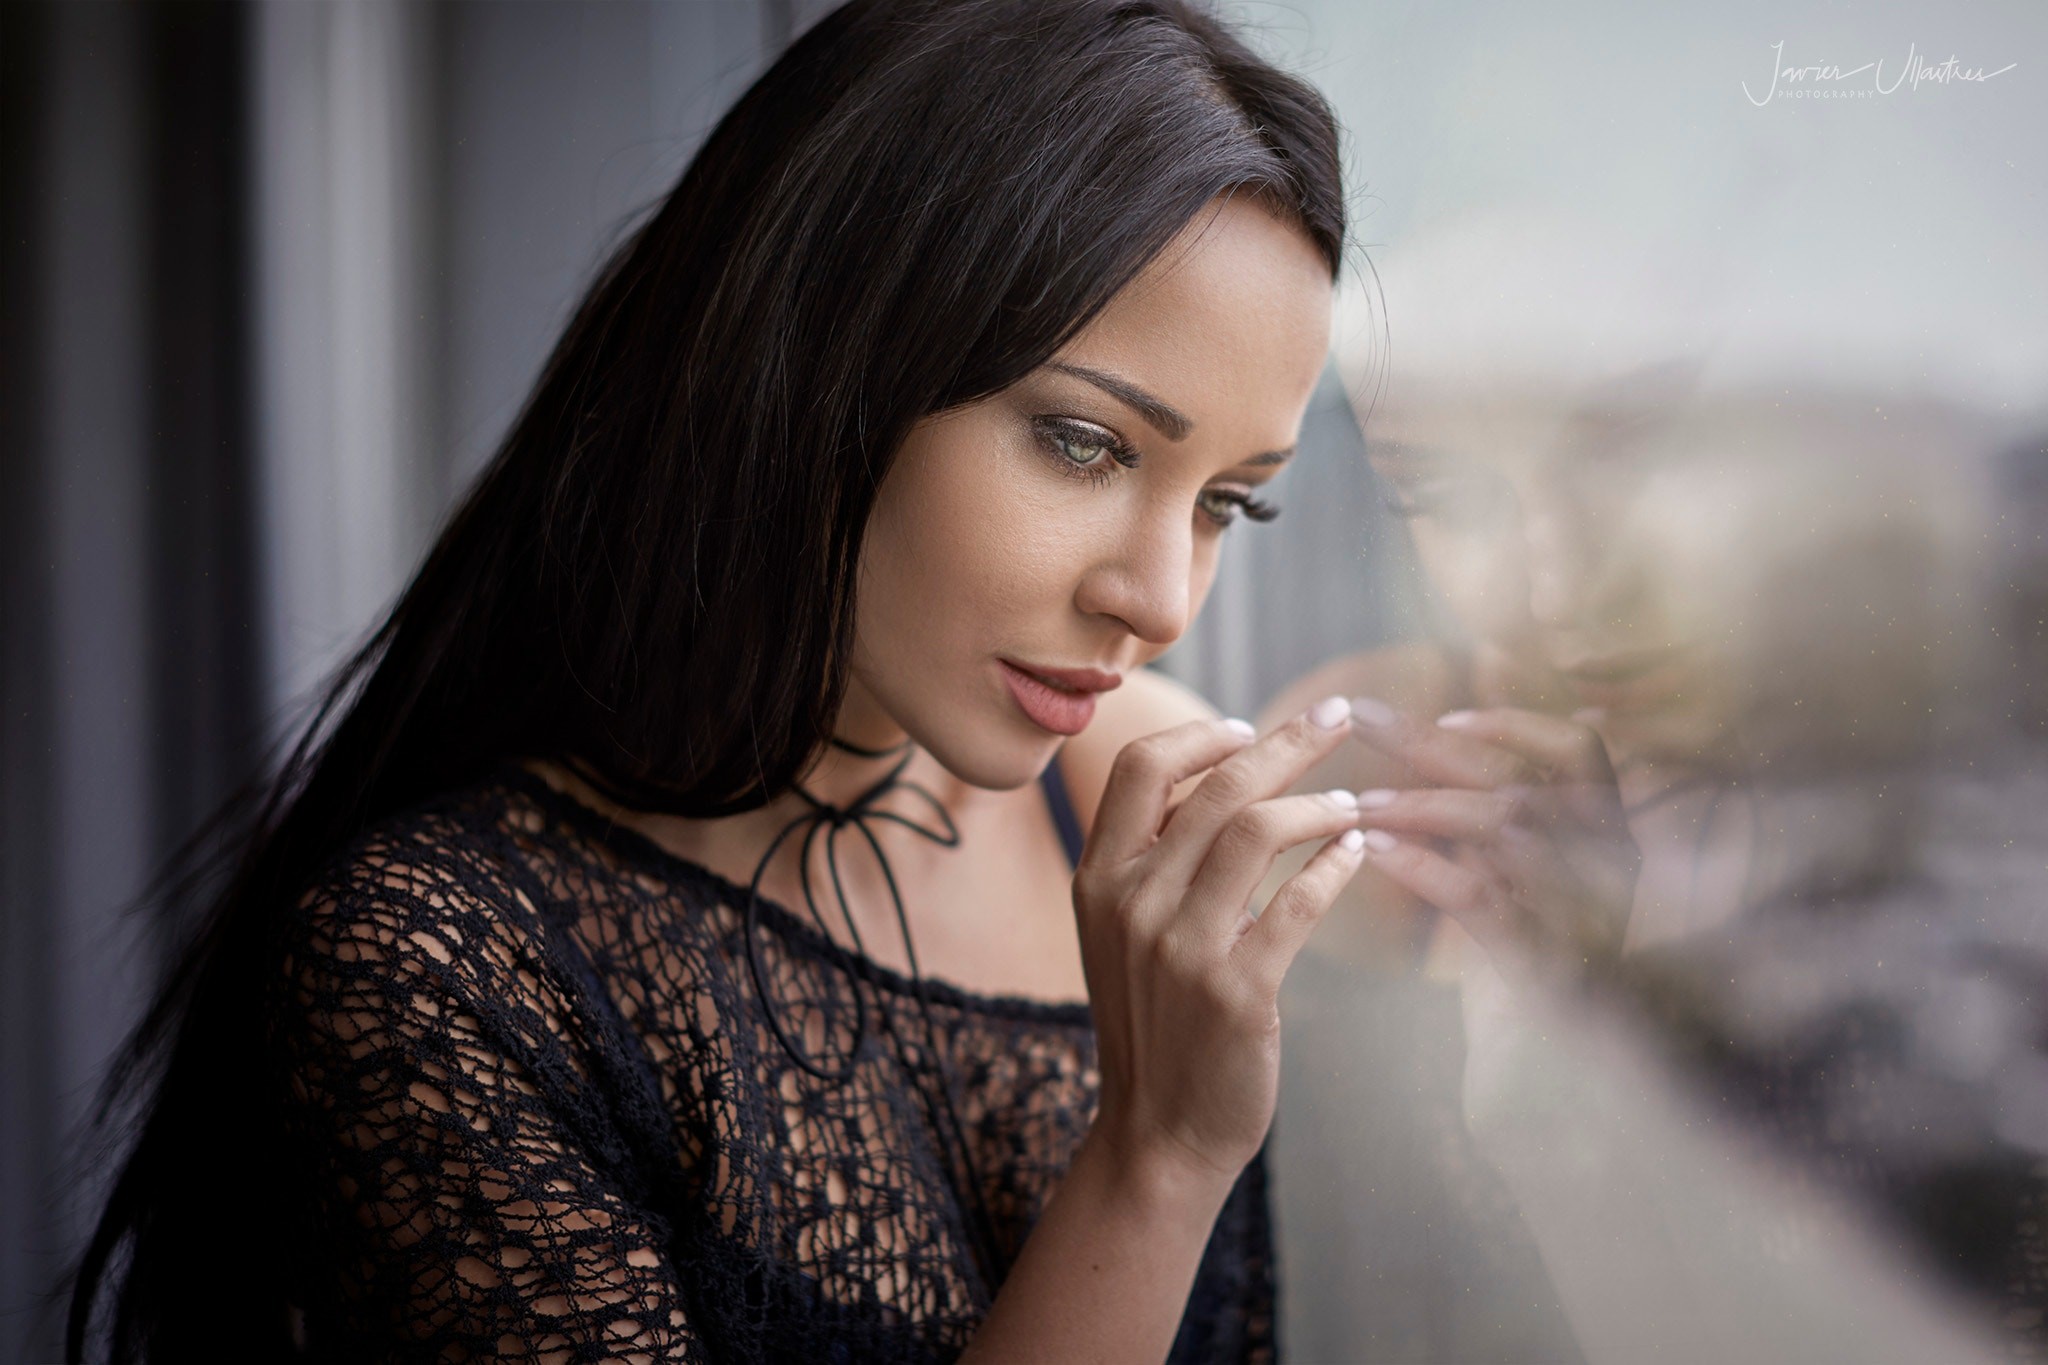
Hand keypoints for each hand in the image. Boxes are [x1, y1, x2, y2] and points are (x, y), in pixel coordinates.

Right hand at [1074, 697, 1368, 1187]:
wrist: (1157, 1133)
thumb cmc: (1154, 1023)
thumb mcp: (1123, 933)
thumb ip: (1153, 861)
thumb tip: (1217, 781)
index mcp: (1097, 878)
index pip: (1140, 765)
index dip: (1201, 734)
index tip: (1251, 728)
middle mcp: (1132, 902)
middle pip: (1217, 786)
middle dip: (1287, 743)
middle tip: (1335, 718)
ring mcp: (1181, 946)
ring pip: (1259, 830)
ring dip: (1318, 804)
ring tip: (1353, 804)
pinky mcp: (1235, 990)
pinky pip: (1298, 902)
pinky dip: (1336, 865)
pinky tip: (1359, 853)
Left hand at [1344, 699, 1640, 987]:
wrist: (1539, 1087)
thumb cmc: (1520, 975)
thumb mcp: (1518, 883)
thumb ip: (1495, 823)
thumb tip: (1435, 746)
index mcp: (1608, 839)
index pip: (1580, 749)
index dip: (1515, 723)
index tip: (1447, 713)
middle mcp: (1608, 869)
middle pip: (1519, 777)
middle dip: (1430, 744)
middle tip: (1357, 716)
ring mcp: (1581, 916)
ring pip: (1502, 830)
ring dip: (1417, 806)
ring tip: (1354, 805)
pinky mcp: (1544, 966)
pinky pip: (1481, 899)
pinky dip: (1424, 866)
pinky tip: (1373, 852)